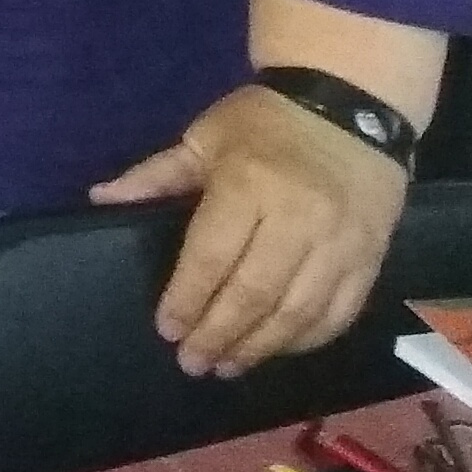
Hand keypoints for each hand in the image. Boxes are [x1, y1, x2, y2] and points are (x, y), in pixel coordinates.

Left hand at [91, 80, 409, 375]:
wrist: (352, 106)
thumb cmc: (266, 122)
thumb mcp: (205, 136)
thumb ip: (156, 174)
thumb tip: (100, 198)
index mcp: (250, 185)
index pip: (212, 256)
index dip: (187, 297)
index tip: (166, 329)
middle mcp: (299, 219)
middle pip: (255, 293)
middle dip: (220, 334)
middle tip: (192, 362)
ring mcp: (341, 243)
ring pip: (299, 312)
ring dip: (261, 347)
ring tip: (229, 366)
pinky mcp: (371, 259)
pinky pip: (340, 312)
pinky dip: (307, 339)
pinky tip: (279, 351)